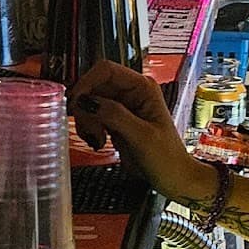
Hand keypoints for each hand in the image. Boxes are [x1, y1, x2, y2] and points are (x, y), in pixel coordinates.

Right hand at [71, 59, 207, 199]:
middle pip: (92, 86)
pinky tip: (99, 142)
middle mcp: (130, 93)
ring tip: (98, 139)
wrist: (172, 178)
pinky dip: (88, 129)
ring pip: (88, 103)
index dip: (87, 82)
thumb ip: (115, 116)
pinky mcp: (113, 121)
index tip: (76, 103)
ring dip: (86, 121)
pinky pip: (90, 117)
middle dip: (86, 108)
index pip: (106, 70)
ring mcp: (121, 107)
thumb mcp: (142, 136)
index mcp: (142, 87)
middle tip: (93, 130)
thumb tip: (88, 101)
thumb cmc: (167, 158)